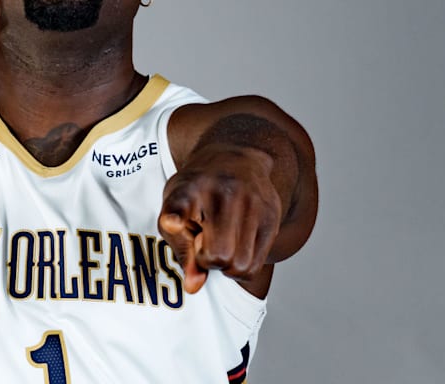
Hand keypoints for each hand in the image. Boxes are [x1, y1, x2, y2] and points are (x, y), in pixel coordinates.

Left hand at [158, 144, 282, 293]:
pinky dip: (243, 265)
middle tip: (204, 241)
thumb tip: (194, 286)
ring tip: (221, 241)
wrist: (235, 158)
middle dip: (207, 260)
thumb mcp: (175, 207)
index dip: (174, 218)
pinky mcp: (272, 216)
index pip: (180, 205)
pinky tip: (236, 244)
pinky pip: (256, 266)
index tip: (171, 222)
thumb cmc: (197, 190)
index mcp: (189, 190)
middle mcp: (224, 193)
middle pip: (218, 256)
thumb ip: (180, 247)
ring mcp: (253, 203)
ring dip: (227, 265)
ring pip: (240, 266)